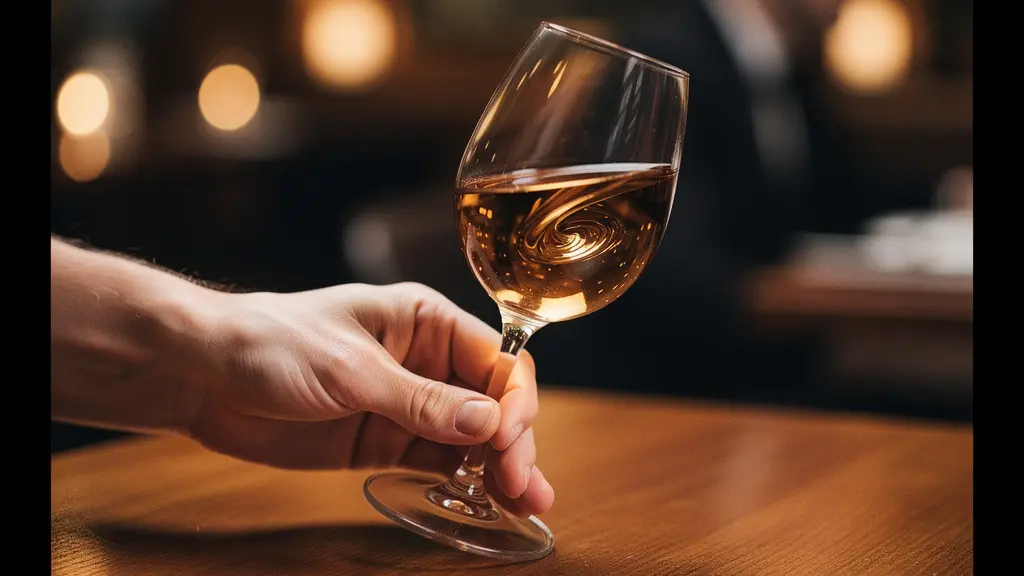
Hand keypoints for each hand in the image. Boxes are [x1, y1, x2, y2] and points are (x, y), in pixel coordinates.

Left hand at [189, 282, 553, 516]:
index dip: (513, 400)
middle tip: (522, 485)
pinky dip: (468, 480)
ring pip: (474, 437)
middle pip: (493, 403)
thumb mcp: (351, 369)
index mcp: (425, 322)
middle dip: (513, 442)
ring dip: (502, 467)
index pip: (496, 360)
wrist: (205, 376)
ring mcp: (408, 405)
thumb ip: (421, 401)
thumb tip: (489, 423)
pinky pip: (440, 461)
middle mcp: (426, 362)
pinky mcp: (386, 442)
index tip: (509, 440)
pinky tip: (492, 501)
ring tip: (528, 503)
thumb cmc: (273, 344)